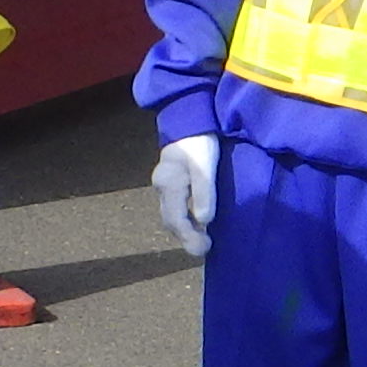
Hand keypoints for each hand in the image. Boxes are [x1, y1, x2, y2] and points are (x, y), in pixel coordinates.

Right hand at [152, 133, 218, 256]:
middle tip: (204, 249)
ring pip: (170, 214)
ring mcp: (163, 183)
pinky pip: (174, 206)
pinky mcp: (170, 180)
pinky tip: (196, 222)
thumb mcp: (205, 166)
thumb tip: (204, 221)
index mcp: (169, 184)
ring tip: (202, 240)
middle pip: (170, 220)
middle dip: (185, 237)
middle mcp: (161, 186)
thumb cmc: (199, 140)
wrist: (189, 116)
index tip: (205, 249)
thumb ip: (204, 193)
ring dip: (184, 229)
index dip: (189, 238)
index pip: (176, 220)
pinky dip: (183, 218)